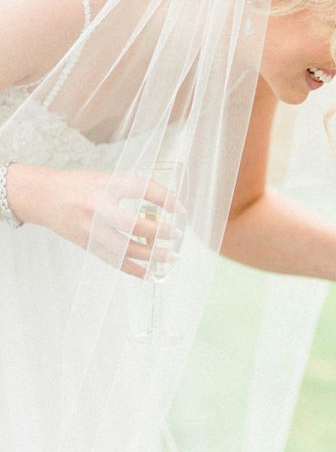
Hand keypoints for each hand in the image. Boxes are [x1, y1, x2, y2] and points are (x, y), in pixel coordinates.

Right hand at [7, 163, 177, 277]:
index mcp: (103, 187)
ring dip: (149, 255)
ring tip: (169, 257)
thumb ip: (134, 187)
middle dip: (157, 232)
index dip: (161, 197)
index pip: (138, 188)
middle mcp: (96, 209)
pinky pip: (112, 260)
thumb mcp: (106, 178)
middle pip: (131, 224)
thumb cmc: (78, 185)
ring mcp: (89, 230)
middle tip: (176, 235)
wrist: (41, 197)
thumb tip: (168, 201)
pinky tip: (149, 273)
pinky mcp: (86, 245)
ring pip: (123, 247)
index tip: (179, 207)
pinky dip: (132, 268)